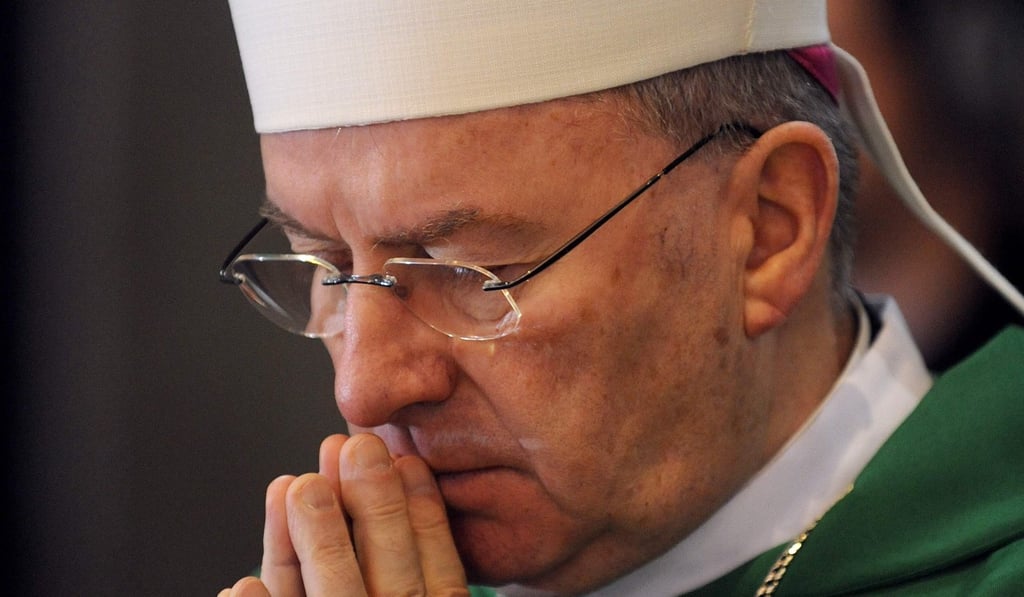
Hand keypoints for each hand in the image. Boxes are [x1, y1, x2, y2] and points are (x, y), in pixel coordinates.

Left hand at [218, 433, 468, 595]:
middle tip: (355, 449)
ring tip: (299, 486)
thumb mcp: (421, 596)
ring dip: (320, 544)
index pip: (440, 578)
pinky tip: (242, 584)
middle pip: (392, 582)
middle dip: (374, 511)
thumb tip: (412, 477)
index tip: (410, 463)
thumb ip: (424, 569)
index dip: (426, 519)